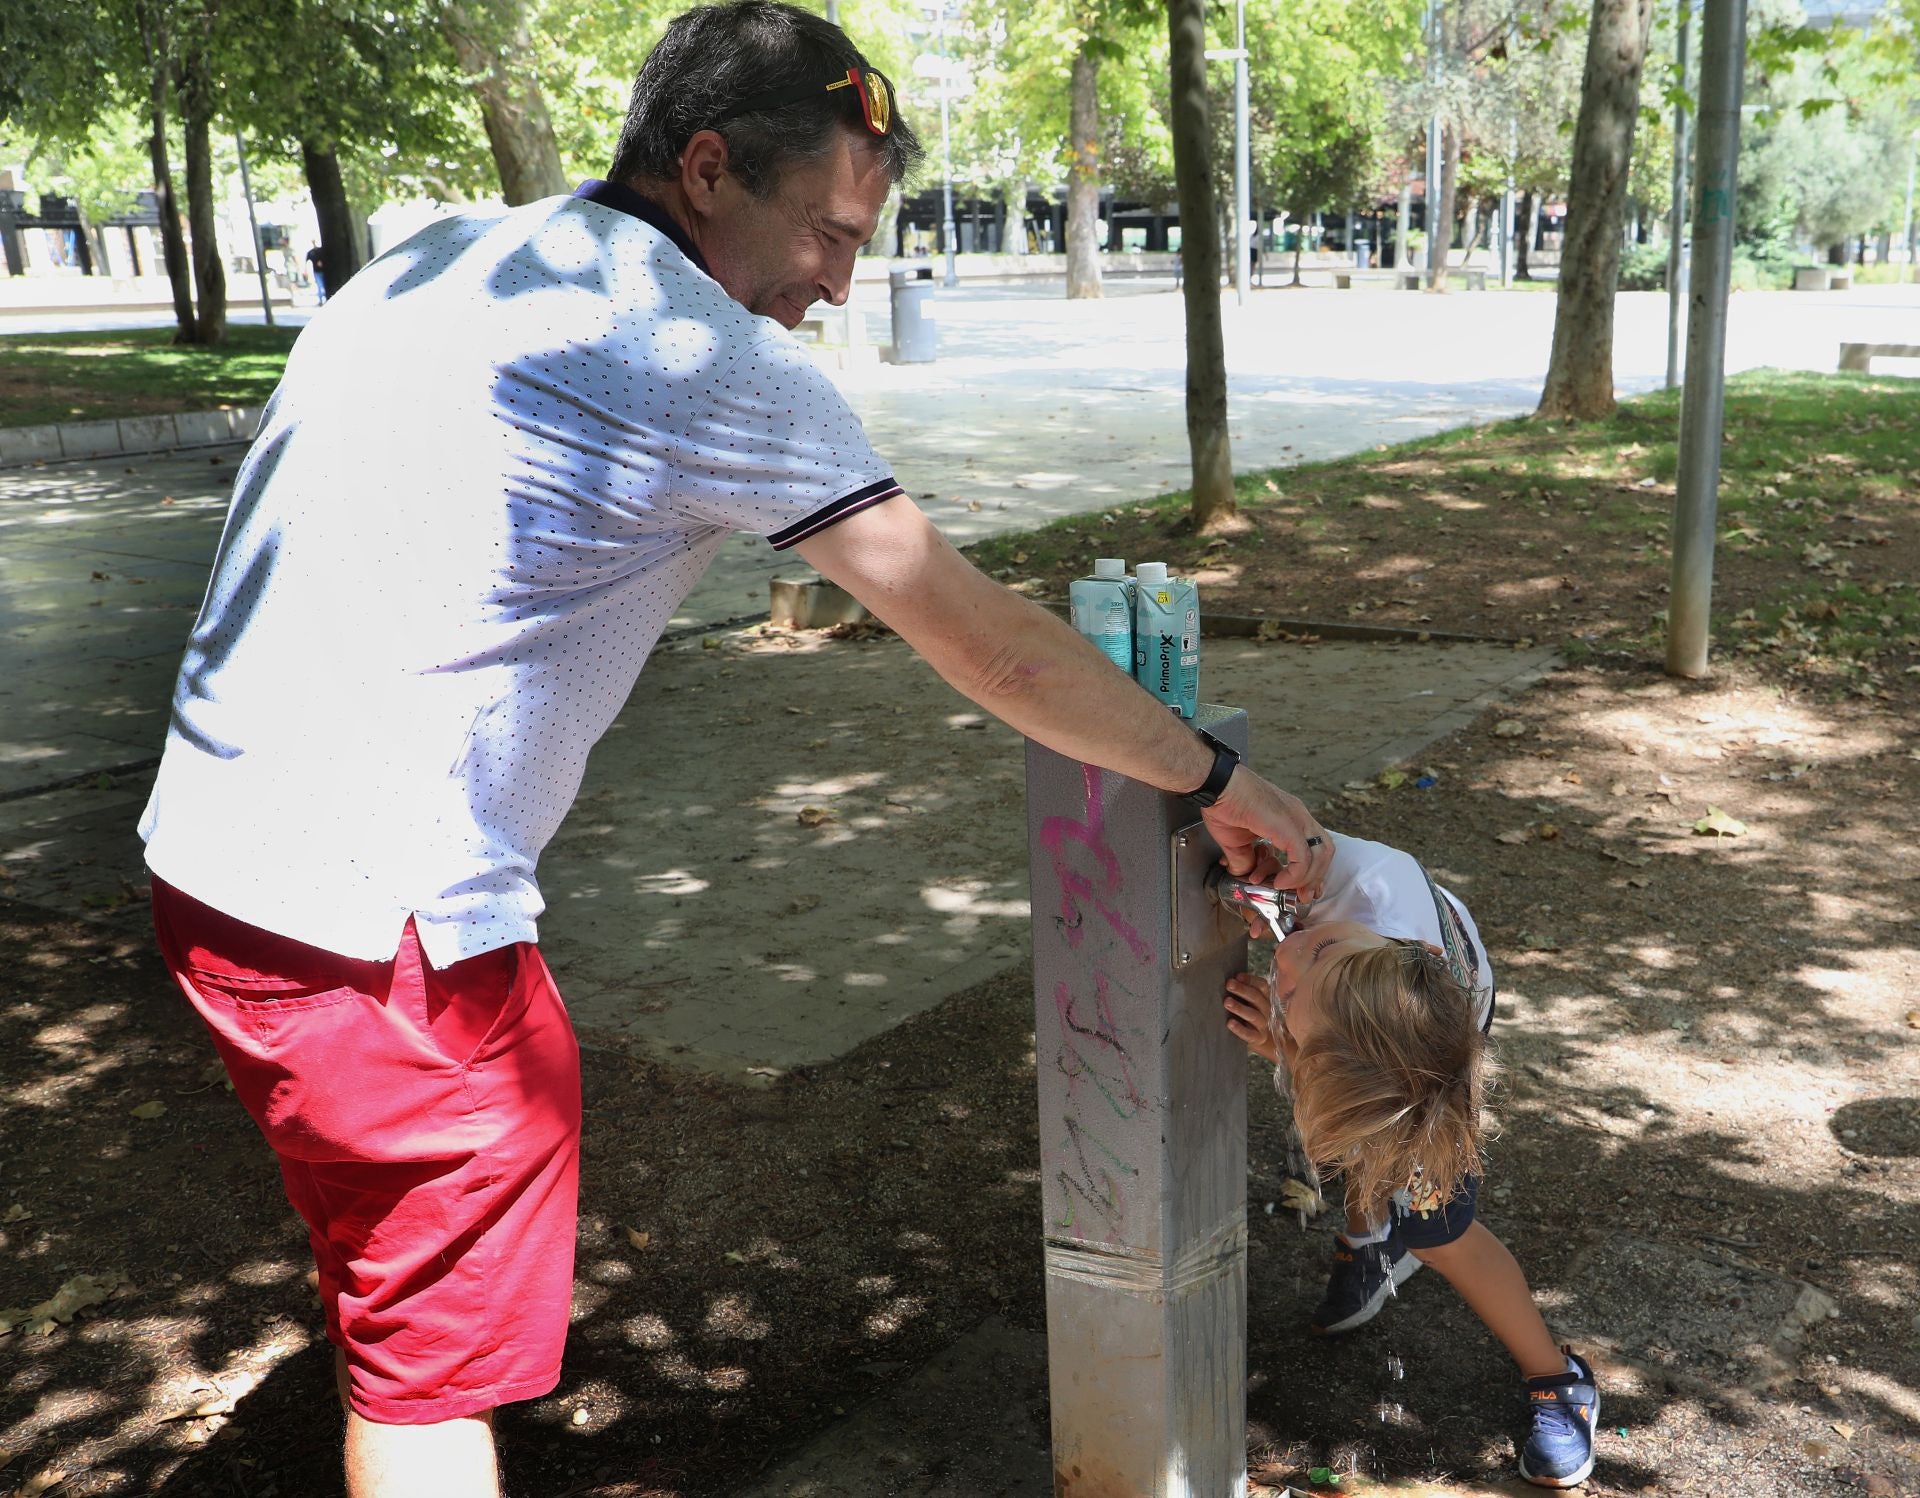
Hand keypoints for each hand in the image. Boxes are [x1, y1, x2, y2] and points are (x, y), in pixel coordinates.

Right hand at [1200, 767, 1331, 900]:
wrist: (1217, 785)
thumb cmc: (1224, 803)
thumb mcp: (1236, 840)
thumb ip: (1244, 859)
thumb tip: (1245, 874)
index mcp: (1291, 816)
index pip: (1317, 845)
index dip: (1313, 870)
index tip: (1303, 888)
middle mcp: (1299, 815)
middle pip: (1325, 851)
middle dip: (1316, 878)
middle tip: (1301, 895)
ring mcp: (1296, 818)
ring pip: (1320, 855)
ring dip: (1307, 879)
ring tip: (1287, 889)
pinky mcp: (1287, 826)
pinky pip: (1302, 857)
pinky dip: (1295, 875)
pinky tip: (1279, 881)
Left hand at [1224, 971, 1281, 1065]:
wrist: (1270, 1044)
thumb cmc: (1254, 1019)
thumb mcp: (1253, 1004)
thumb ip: (1244, 993)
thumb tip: (1228, 982)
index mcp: (1265, 999)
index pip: (1262, 986)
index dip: (1250, 980)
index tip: (1237, 976)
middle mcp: (1266, 1010)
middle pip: (1256, 998)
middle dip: (1242, 990)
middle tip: (1229, 984)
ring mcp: (1263, 1025)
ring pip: (1253, 1015)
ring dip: (1240, 1008)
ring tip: (1227, 1002)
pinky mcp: (1258, 1038)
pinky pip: (1249, 1034)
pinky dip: (1239, 1029)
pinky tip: (1230, 1023)